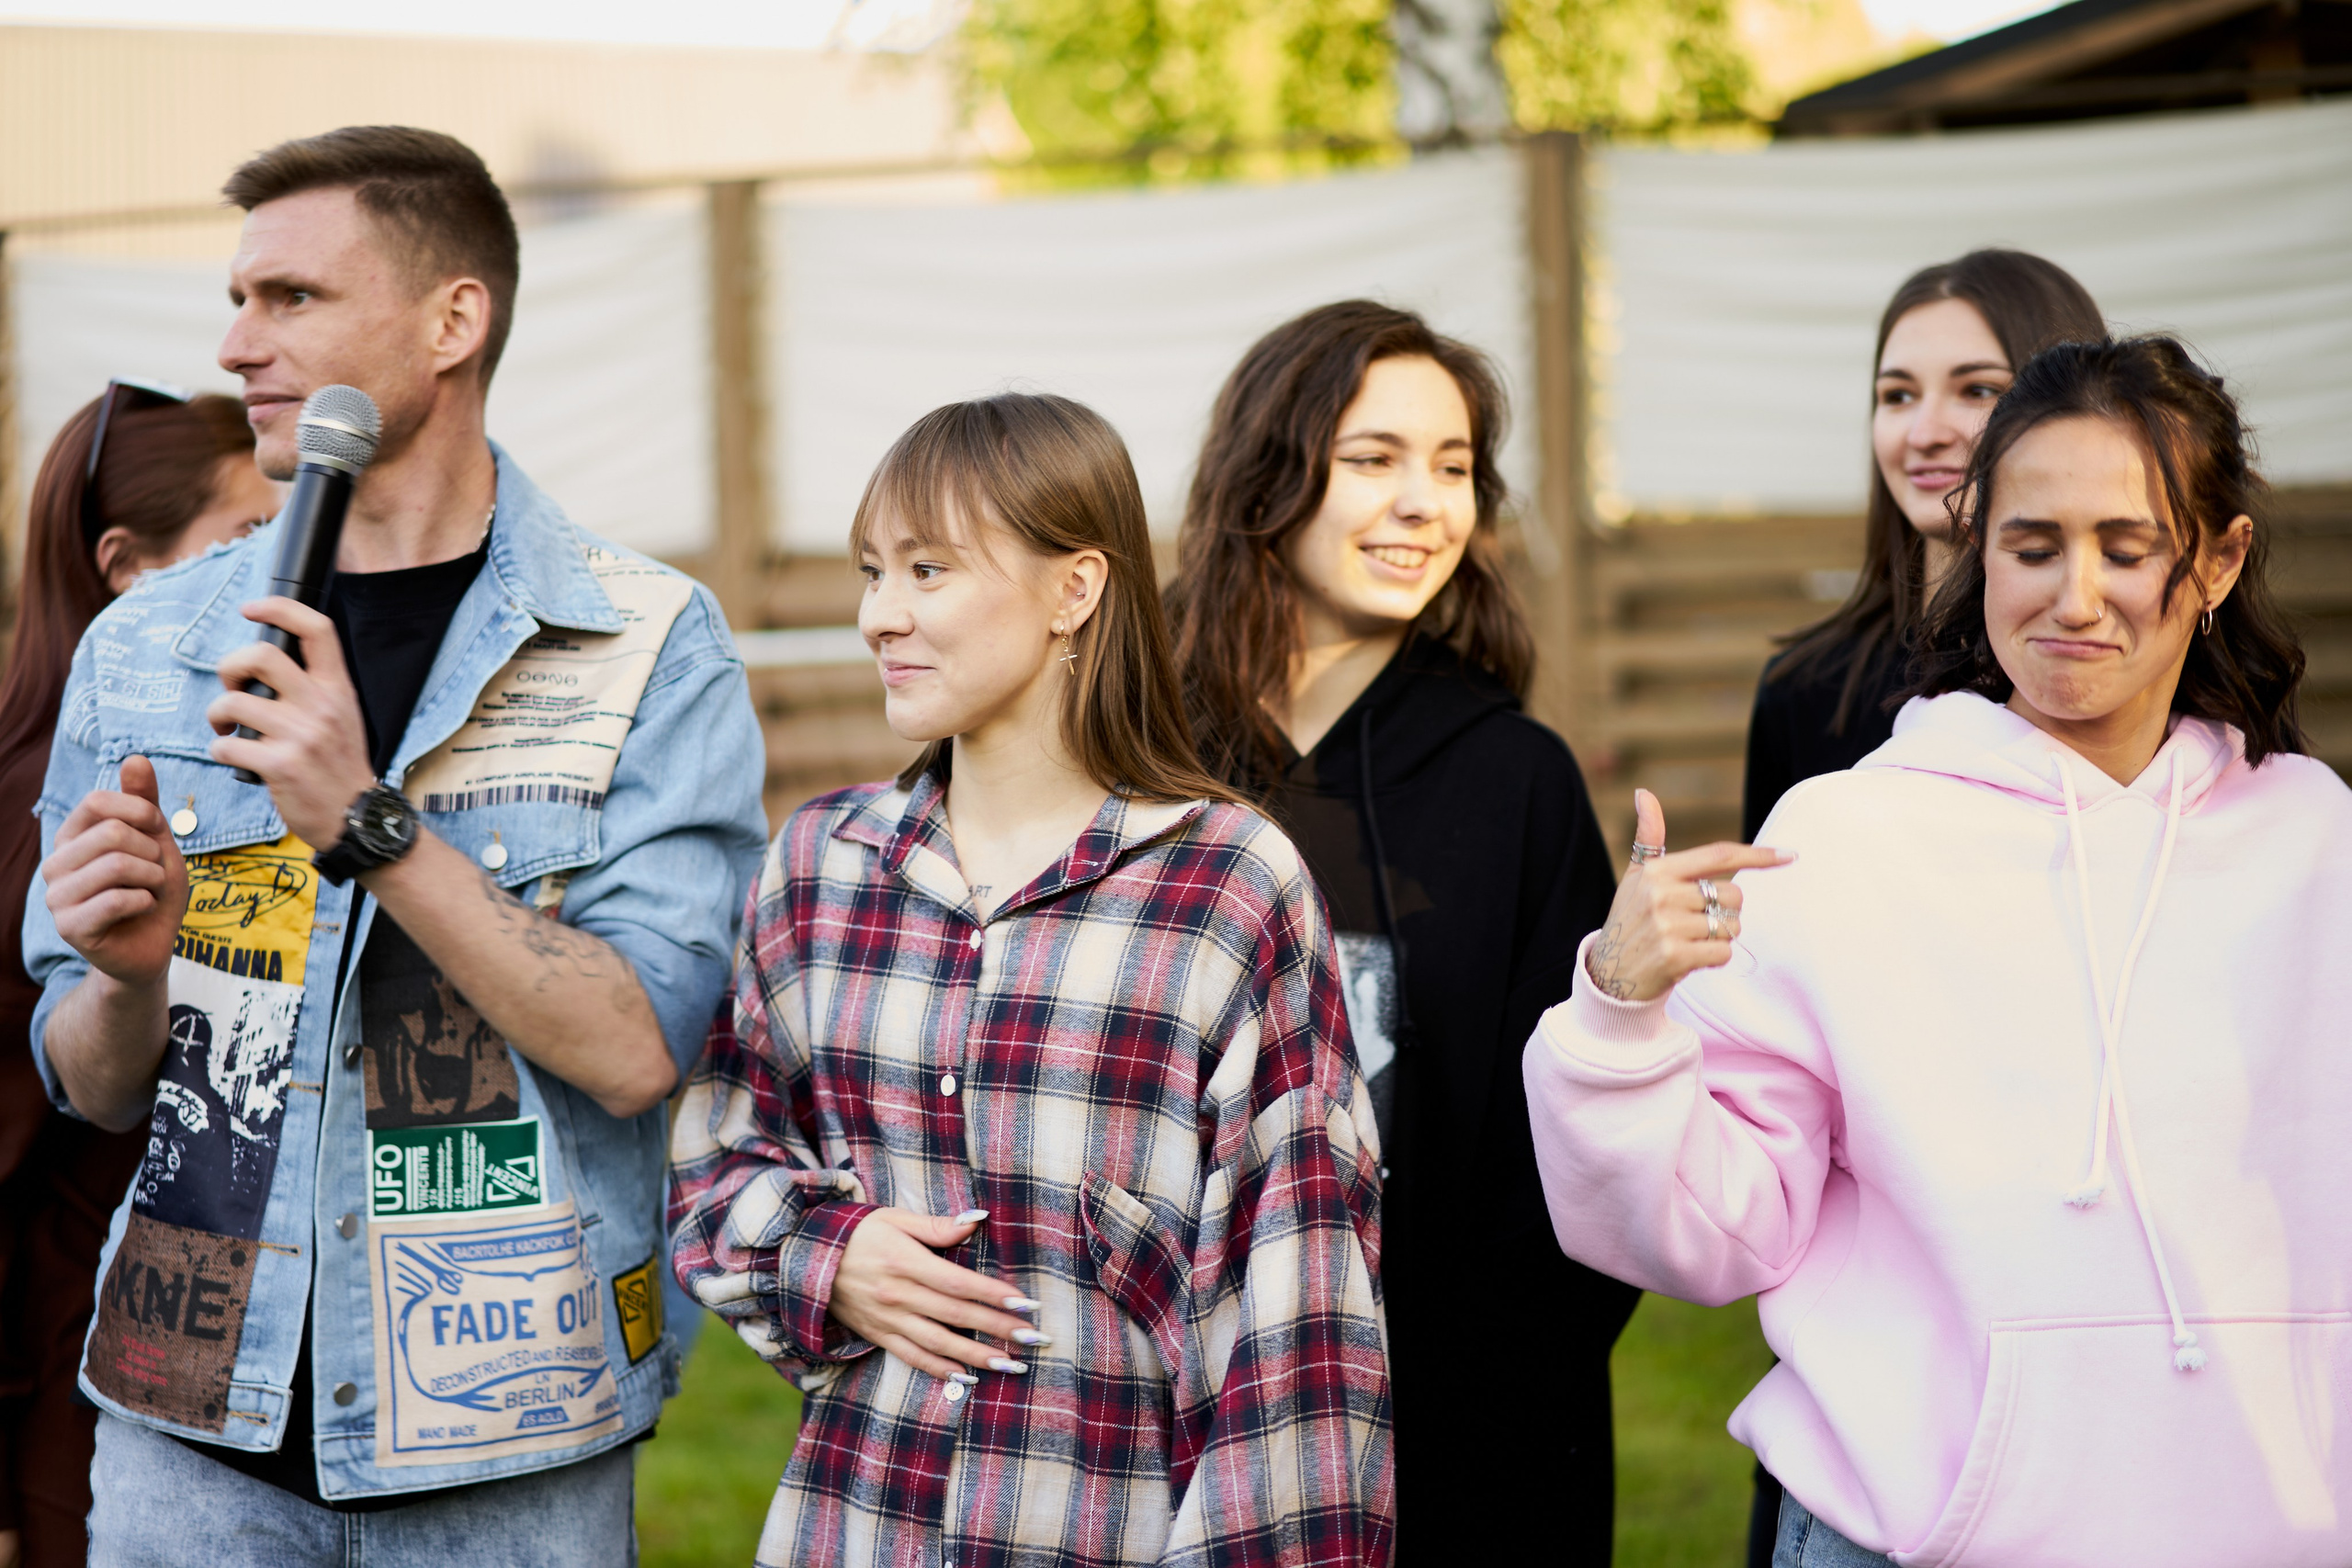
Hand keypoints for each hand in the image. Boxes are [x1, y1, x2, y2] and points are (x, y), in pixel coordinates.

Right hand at [42, 754, 187, 987]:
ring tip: (149, 891)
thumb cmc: (152, 889)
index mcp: (72, 836)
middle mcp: (55, 862)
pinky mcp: (69, 927)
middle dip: (152, 852)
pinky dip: (146, 901)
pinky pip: (118, 900)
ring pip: (117, 865)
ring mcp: (57, 896)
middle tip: (155, 873)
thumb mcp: (156, 840)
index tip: (156, 832)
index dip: (141, 812)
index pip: (98, 801)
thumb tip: (135, 757)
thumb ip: (144, 801)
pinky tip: (143, 909)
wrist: (152, 945)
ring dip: (152, 879)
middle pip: (113, 833)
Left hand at [205, 597, 374, 847]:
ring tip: (225, 728)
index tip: (251, 608)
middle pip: (259, 655)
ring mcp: (301, 736)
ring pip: (232, 701)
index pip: (316, 629)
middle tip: (231, 687)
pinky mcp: (280, 766)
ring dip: (216, 715)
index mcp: (338, 688)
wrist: (357, 817)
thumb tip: (261, 665)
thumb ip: (313, 688)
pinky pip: (226, 744)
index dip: (279, 608)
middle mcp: (322, 705)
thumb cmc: (339, 766)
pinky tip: (234, 757)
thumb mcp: (342, 716)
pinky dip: (220, 749)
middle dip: (229, 667)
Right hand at [829, 1208, 1043, 1380]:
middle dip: (998, 1329)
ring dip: (978, 1357)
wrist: (806, 1258)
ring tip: (1012, 1366)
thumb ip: (937, 1226)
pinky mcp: (879, 1336)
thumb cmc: (858, 1232)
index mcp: (905, 1263)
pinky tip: (969, 1379)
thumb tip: (977, 1221)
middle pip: (957, 1316)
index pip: (959, 1283)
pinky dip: (941, 1371)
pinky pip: (913, 1358)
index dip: (994, 1295)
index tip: (1027, 1303)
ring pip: (939, 1345)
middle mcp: (898, 1296)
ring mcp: (888, 1320)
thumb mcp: (894, 1219)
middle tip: (1035, 1339)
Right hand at [1585, 789, 1792, 1003]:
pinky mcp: (1675, 956)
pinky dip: (1715, 958)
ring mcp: (1668, 926)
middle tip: (1697, 923)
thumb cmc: (1630, 919)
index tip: (1789, 855)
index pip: (1719, 855)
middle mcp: (1662, 895)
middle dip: (1728, 911)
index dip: (1757, 855)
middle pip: (1734, 894)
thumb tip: (1644, 793)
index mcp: (1657, 871)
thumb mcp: (1636, 877)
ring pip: (1732, 926)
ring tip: (1690, 941)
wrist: (1609, 975)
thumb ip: (1649, 838)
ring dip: (1721, 937)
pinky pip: (1723, 952)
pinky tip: (1691, 958)